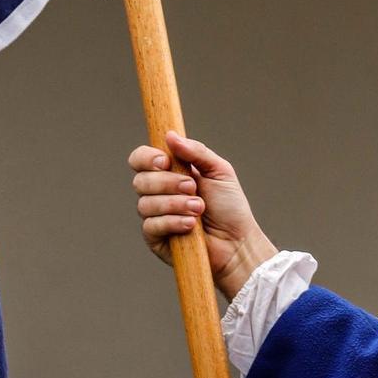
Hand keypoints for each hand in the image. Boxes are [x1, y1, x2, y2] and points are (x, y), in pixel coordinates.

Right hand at [127, 129, 276, 301]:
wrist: (237, 242)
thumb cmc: (230, 207)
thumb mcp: (219, 171)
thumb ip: (196, 151)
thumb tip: (170, 135)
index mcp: (170, 172)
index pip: (141, 159)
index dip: (146, 158)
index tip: (165, 161)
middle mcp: (158, 192)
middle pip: (140, 180)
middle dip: (168, 183)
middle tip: (193, 187)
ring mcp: (155, 216)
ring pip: (145, 204)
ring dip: (175, 204)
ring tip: (198, 208)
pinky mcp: (155, 238)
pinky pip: (151, 225)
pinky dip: (172, 222)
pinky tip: (190, 225)